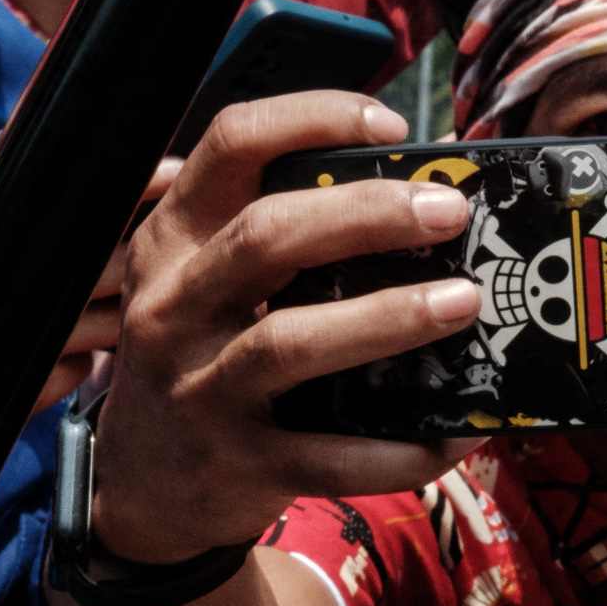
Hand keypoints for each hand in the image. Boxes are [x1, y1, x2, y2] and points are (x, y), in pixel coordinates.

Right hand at [81, 91, 474, 563]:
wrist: (142, 487)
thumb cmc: (202, 357)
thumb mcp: (207, 283)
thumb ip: (284, 234)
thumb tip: (426, 188)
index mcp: (173, 243)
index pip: (230, 145)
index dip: (312, 118)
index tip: (389, 124)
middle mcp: (174, 308)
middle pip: (266, 237)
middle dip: (367, 215)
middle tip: (448, 211)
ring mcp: (202, 390)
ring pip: (290, 342)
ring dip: (387, 317)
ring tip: (464, 301)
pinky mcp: (241, 466)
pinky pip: (333, 456)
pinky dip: (405, 445)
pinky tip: (462, 425)